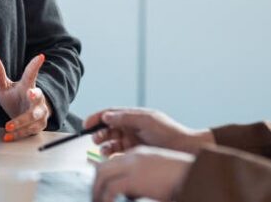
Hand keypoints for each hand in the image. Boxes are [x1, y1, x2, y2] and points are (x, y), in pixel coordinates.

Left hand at [0, 52, 50, 141]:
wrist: (27, 117)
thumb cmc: (16, 99)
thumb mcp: (5, 86)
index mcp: (28, 86)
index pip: (31, 75)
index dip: (35, 66)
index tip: (40, 57)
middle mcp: (37, 99)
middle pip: (38, 97)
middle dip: (35, 96)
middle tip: (31, 93)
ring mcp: (40, 113)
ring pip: (33, 117)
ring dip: (21, 122)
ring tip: (8, 126)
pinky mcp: (39, 126)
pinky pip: (29, 131)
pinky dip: (18, 134)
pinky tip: (8, 136)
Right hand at [84, 107, 213, 155]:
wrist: (184, 148)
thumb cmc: (169, 131)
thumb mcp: (146, 120)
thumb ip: (126, 118)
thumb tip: (107, 116)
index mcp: (134, 115)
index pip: (111, 114)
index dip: (97, 117)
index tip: (86, 124)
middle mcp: (131, 126)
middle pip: (108, 127)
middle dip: (99, 132)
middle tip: (95, 139)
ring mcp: (132, 139)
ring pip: (111, 140)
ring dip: (104, 144)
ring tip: (103, 149)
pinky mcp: (134, 151)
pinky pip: (118, 152)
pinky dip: (111, 154)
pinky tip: (110, 156)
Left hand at [92, 146, 192, 201]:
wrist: (193, 174)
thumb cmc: (180, 177)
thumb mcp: (157, 174)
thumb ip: (141, 179)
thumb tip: (129, 193)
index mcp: (138, 154)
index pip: (110, 163)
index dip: (101, 178)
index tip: (99, 191)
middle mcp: (132, 157)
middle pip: (102, 168)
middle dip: (95, 186)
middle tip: (95, 199)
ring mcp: (132, 167)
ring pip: (102, 176)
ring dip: (97, 192)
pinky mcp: (134, 179)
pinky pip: (111, 188)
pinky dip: (105, 198)